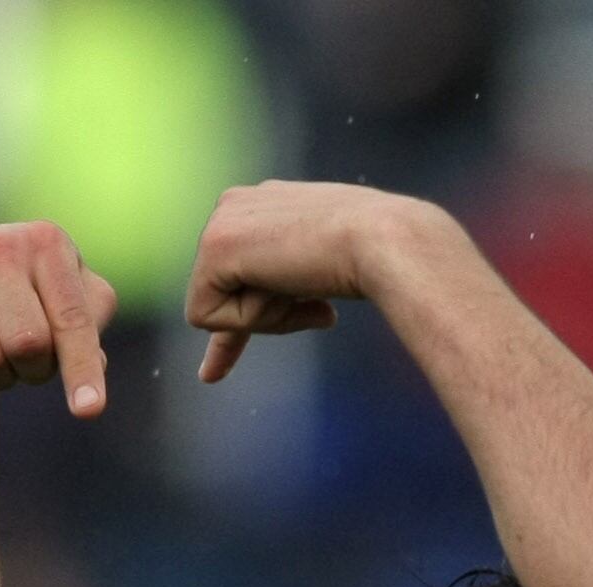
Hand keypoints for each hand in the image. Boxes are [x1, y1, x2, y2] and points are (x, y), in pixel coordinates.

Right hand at [0, 223, 113, 415]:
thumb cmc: (27, 301)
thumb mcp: (68, 300)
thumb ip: (91, 327)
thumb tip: (93, 371)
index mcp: (47, 241)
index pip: (72, 320)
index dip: (82, 369)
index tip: (88, 411)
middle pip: (29, 346)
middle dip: (35, 370)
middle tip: (28, 357)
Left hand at [186, 181, 450, 381]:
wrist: (385, 240)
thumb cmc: (376, 255)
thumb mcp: (327, 269)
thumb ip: (299, 282)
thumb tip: (304, 303)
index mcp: (264, 205)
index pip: (233, 274)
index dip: (238, 320)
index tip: (211, 375)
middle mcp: (234, 205)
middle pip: (225, 296)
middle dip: (269, 317)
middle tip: (324, 309)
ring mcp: (221, 221)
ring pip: (219, 309)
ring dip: (270, 315)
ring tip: (311, 288)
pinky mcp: (213, 247)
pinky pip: (207, 316)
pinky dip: (252, 319)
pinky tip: (288, 287)